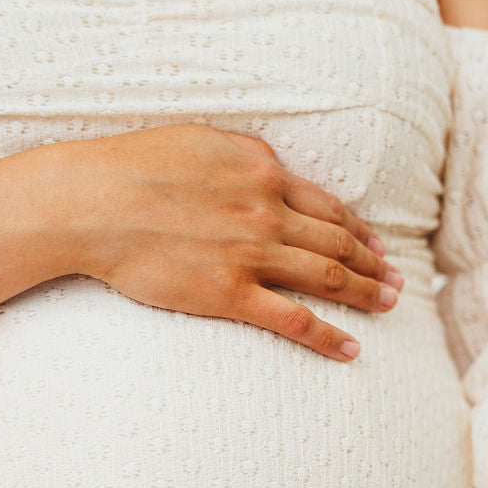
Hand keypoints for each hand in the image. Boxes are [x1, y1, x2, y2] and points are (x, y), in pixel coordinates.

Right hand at [0, 125, 402, 357]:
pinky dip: (327, 335)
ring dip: (364, 293)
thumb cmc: (130, 166)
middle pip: (336, 241)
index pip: (325, 205)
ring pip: (326, 276)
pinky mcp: (227, 293)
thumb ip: (239, 154)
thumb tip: (265, 166)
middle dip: (373, 263)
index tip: (376, 244)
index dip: (357, 228)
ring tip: (387, 305)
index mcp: (260, 171)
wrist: (91, 202)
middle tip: (396, 282)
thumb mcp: (197, 139)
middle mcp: (266, 211)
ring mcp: (250, 254)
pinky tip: (350, 348)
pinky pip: (293, 319)